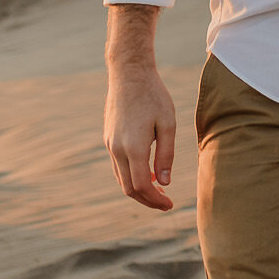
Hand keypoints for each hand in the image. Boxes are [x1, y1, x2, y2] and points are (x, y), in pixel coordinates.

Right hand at [104, 5, 176, 210]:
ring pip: (121, 178)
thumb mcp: (168, 123)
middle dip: (147, 200)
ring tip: (158, 190)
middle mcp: (117, 149)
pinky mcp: (109, 138)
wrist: (129, 73)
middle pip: (128, 188)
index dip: (155, 200)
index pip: (142, 186)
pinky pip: (117, 165)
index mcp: (133, 147)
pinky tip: (147, 171)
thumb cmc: (153, 95)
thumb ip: (166, 155)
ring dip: (138, 189)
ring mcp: (110, 144)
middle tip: (165, 203)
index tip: (170, 205)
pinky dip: (130, 175)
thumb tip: (163, 182)